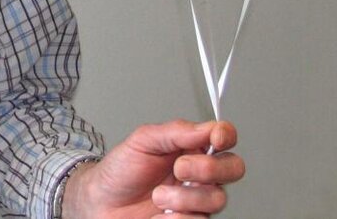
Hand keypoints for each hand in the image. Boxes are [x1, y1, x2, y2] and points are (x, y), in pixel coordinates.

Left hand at [62, 120, 244, 218]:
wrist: (103, 203)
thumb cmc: (121, 170)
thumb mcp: (143, 140)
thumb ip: (175, 132)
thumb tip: (206, 126)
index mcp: (190, 148)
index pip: (223, 138)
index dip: (226, 135)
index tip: (217, 137)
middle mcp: (200, 174)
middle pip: (233, 168)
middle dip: (208, 168)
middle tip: (180, 168)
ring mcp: (198, 201)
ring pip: (216, 199)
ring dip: (183, 197)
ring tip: (157, 196)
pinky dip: (175, 217)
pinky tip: (159, 214)